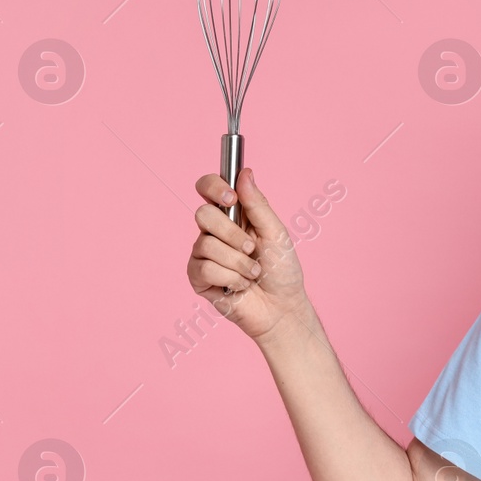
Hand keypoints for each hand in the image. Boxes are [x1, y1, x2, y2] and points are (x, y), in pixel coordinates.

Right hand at [185, 167, 308, 342]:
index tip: (230, 198)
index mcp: (232, 215)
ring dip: (238, 261)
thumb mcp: (276, 233)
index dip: (213, 187)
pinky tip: (239, 286)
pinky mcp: (198, 277)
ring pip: (206, 244)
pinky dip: (230, 278)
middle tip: (251, 247)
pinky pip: (204, 268)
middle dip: (231, 233)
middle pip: (202, 214)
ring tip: (252, 273)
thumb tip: (244, 173)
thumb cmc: (282, 270)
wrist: (282, 308)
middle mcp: (214, 232)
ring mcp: (203, 254)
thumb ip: (258, 204)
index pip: (208, 188)